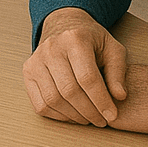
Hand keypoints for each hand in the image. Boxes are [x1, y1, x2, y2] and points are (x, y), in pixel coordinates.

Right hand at [24, 8, 127, 125]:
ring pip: (53, 99)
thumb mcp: (112, 49)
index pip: (87, 77)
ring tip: (88, 118)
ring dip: (73, 116)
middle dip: (88, 111)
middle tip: (101, 120)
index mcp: (75, 39)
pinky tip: (72, 115)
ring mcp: (36, 60)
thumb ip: (118, 72)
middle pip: (69, 90)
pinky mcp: (27, 72)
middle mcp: (51, 48)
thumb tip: (119, 96)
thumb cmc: (90, 40)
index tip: (112, 115)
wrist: (64, 26)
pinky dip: (57, 116)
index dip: (101, 100)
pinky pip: (40, 104)